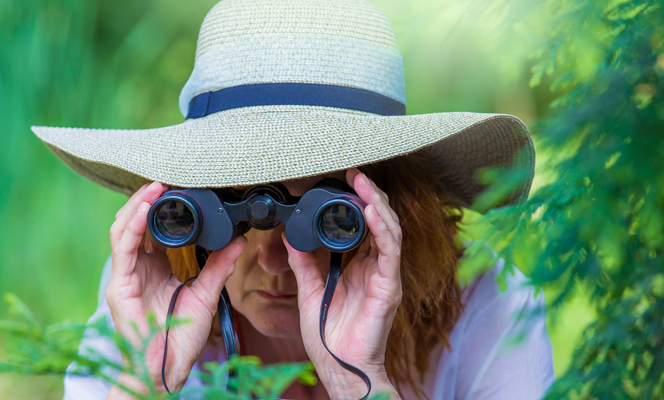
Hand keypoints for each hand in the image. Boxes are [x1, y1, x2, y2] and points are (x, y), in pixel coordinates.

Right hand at [105, 181, 246, 395]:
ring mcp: (125, 277)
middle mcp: (137, 268)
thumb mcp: (206, 293)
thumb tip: (239, 240)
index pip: (152, 228)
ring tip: (155, 187)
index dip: (161, 206)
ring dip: (137, 206)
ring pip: (123, 229)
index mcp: (154, 267)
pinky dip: (132, 227)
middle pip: (134, 223)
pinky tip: (144, 211)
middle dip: (147, 199)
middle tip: (167, 179)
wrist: (167, 368)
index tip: (179, 187)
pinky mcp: (119, 287)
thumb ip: (219, 265)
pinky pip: (122, 249)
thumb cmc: (182, 334)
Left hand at [283, 168, 402, 399]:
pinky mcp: (389, 286)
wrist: (338, 367)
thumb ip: (303, 262)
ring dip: (376, 204)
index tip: (343, 181)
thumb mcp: (309, 290)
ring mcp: (384, 276)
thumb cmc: (329, 336)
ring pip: (388, 230)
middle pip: (380, 222)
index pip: (364, 226)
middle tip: (354, 174)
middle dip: (369, 195)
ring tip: (363, 183)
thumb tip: (290, 235)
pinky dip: (382, 228)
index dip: (358, 202)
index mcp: (359, 267)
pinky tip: (371, 210)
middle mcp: (375, 267)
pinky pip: (389, 251)